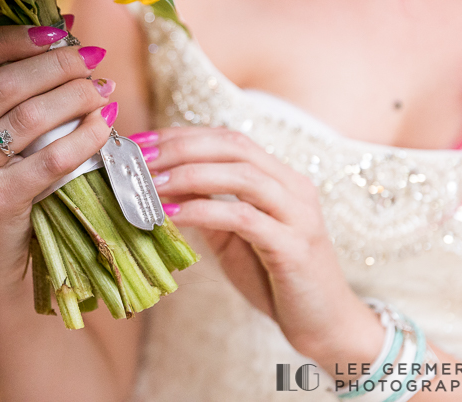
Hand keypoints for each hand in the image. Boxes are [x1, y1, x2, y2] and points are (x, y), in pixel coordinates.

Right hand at [0, 25, 116, 294]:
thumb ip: (7, 89)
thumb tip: (65, 28)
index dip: (14, 37)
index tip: (58, 32)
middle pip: (5, 84)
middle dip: (57, 65)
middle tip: (93, 59)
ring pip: (30, 117)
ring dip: (77, 96)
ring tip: (104, 90)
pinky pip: (50, 158)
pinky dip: (85, 136)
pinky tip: (105, 125)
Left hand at [133, 127, 383, 370]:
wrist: (324, 325)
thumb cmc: (275, 278)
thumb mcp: (233, 236)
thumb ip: (207, 207)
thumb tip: (161, 185)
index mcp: (281, 178)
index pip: (229, 140)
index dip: (183, 136)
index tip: (142, 143)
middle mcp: (294, 187)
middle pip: (233, 147)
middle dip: (180, 148)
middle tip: (138, 159)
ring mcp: (298, 214)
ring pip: (241, 175)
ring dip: (188, 174)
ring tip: (149, 184)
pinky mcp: (294, 246)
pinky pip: (244, 218)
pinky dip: (203, 211)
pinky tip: (171, 215)